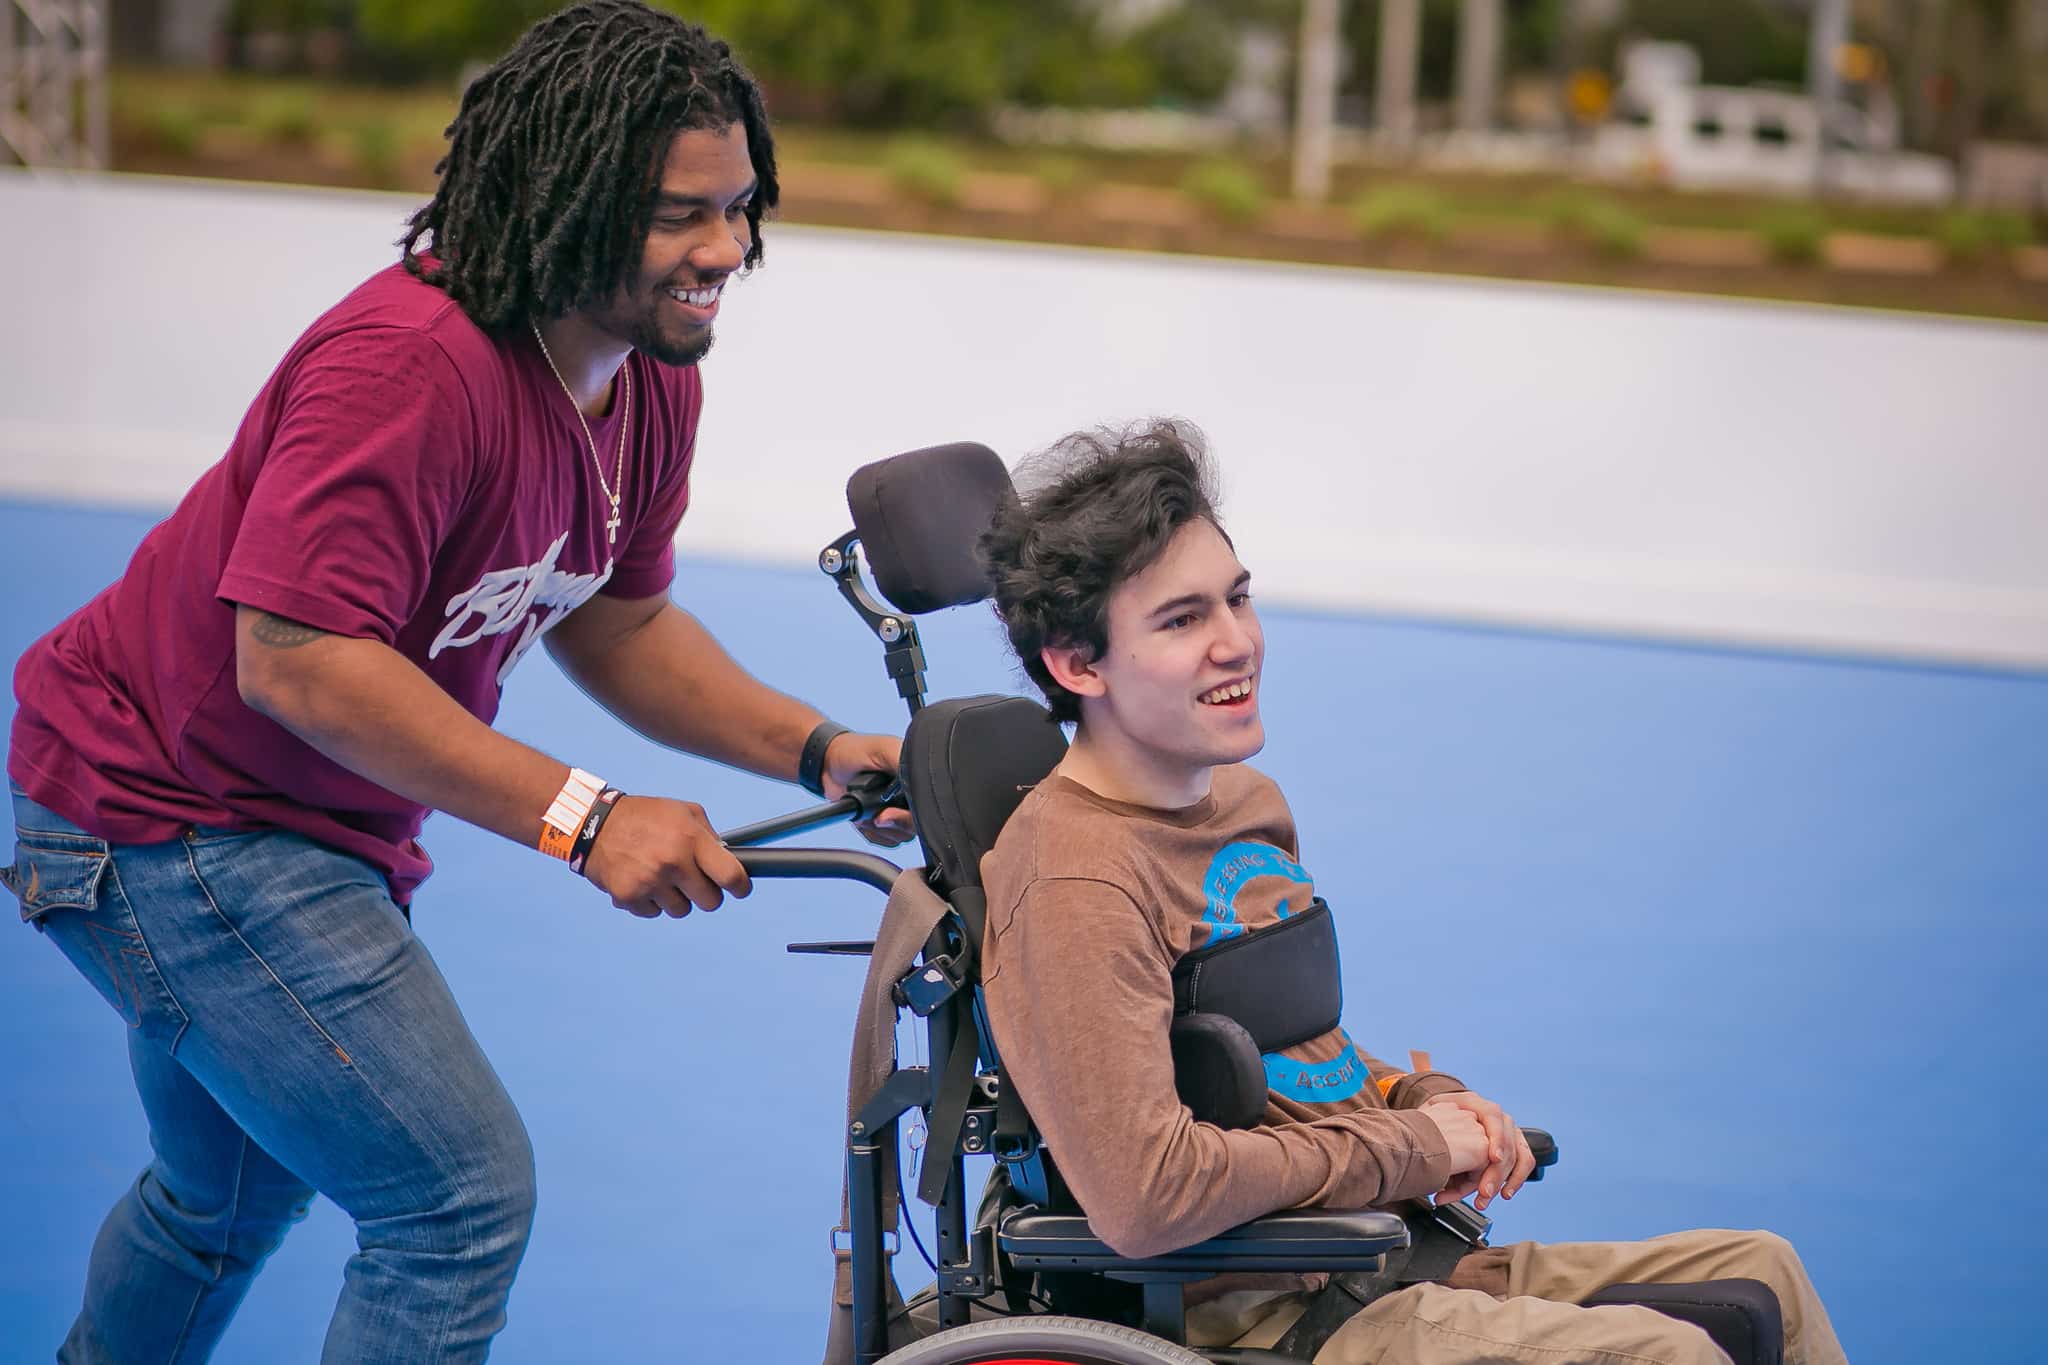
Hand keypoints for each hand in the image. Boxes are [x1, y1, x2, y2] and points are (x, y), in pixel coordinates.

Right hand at [579, 795, 749, 917]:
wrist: (594, 825)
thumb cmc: (645, 817)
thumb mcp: (684, 811)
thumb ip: (709, 836)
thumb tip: (729, 860)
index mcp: (689, 839)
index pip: (730, 876)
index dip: (741, 887)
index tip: (740, 889)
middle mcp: (671, 863)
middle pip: (710, 902)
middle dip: (707, 894)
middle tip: (696, 882)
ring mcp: (649, 882)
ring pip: (682, 910)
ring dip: (678, 898)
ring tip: (664, 877)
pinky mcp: (629, 897)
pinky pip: (654, 913)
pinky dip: (652, 902)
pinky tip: (643, 881)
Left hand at [822, 731, 915, 848]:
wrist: (830, 763)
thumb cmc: (857, 751)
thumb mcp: (883, 749)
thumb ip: (904, 762)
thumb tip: (919, 782)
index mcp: (917, 778)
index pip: (928, 805)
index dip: (911, 813)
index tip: (890, 811)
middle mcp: (911, 797)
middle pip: (916, 825)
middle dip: (895, 823)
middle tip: (878, 816)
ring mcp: (898, 811)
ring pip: (901, 836)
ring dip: (880, 828)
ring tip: (866, 810)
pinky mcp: (883, 824)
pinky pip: (886, 840)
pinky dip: (873, 833)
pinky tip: (864, 818)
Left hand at [1423, 1091, 1534, 1210]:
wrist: (1442, 1120)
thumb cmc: (1434, 1121)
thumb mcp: (1429, 1119)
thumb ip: (1433, 1136)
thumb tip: (1431, 1166)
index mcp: (1475, 1103)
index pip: (1493, 1115)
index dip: (1496, 1137)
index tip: (1493, 1158)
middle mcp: (1496, 1116)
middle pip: (1506, 1142)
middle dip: (1496, 1172)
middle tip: (1483, 1192)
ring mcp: (1508, 1130)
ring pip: (1519, 1155)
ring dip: (1507, 1180)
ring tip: (1488, 1196)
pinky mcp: (1515, 1145)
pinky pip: (1524, 1162)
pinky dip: (1516, 1180)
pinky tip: (1505, 1193)